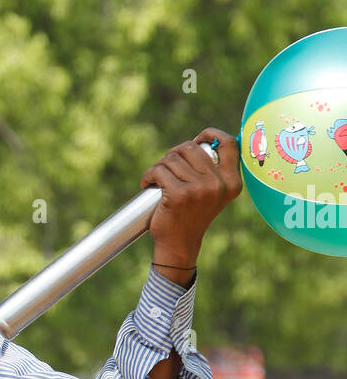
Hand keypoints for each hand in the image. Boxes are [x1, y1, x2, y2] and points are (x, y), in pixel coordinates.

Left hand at [141, 128, 241, 274]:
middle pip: (191, 147)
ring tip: (157, 181)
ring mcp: (199, 189)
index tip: (197, 139)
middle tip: (167, 168)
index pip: (228, 143)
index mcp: (232, 182)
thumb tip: (201, 140)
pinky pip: (159, 170)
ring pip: (172, 158)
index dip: (210, 134)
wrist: (179, 245)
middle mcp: (219, 184)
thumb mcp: (212, 193)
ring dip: (159, 167)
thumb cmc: (192, 215)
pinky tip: (147, 185)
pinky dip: (148, 176)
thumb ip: (213, 170)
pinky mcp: (179, 194)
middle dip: (174, 154)